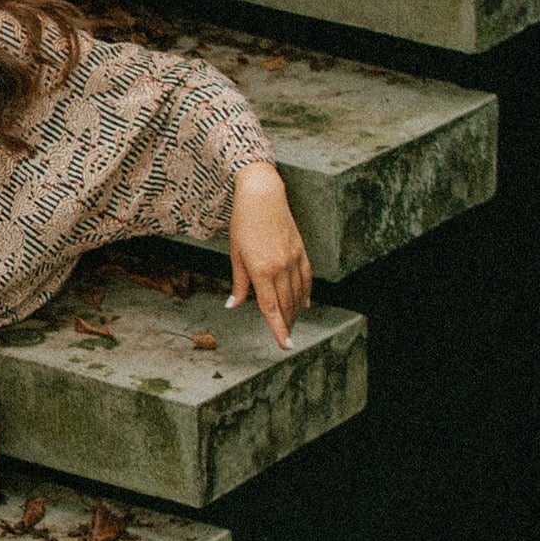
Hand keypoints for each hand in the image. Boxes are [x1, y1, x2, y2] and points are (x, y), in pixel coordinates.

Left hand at [227, 162, 311, 351]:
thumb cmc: (243, 222)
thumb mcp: (235, 253)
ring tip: (290, 323)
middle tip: (284, 337)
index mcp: (261, 270)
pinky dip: (306, 293)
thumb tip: (233, 305)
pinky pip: (306, 278)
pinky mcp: (300, 250)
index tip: (285, 345)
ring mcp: (293, 258)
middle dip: (286, 323)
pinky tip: (304, 303)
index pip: (271, 308)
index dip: (278, 329)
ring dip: (294, 311)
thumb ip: (239, 283)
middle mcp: (280, 267)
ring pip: (297, 294)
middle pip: (286, 304)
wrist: (262, 195)